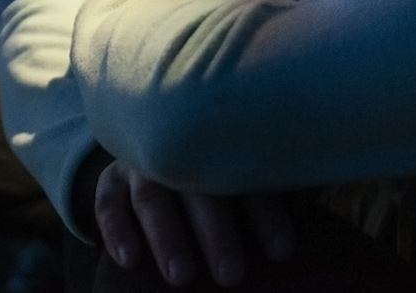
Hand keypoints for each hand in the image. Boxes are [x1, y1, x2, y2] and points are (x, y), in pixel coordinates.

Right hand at [93, 160, 292, 288]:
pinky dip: (116, 229)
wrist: (160, 138)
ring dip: (166, 236)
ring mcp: (143, 163)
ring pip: (152, 196)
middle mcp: (180, 148)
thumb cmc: (224, 170)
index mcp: (223, 144)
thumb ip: (277, 189)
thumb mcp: (249, 172)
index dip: (266, 213)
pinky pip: (108, 202)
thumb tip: (308, 214)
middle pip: (197, 187)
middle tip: (231, 275)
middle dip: (215, 232)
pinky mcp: (113, 179)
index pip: (246, 175)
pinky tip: (129, 260)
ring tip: (182, 277)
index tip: (283, 252)